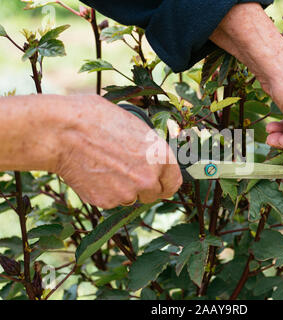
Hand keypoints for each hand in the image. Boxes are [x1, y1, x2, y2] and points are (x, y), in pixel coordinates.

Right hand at [55, 95, 181, 207]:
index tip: (159, 182)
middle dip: (144, 187)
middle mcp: (148, 179)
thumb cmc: (96, 119)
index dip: (166, 182)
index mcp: (160, 157)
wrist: (63, 132)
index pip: (174, 182)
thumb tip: (152, 157)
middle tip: (128, 173)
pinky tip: (92, 172)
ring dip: (123, 188)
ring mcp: (127, 193)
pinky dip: (104, 191)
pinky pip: (110, 200)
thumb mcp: (134, 125)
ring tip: (105, 166)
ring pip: (130, 197)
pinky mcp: (106, 202)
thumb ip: (148, 148)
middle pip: (154, 194)